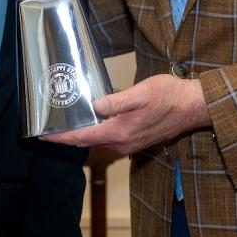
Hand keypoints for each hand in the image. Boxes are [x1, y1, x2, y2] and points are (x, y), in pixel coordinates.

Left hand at [47, 74, 210, 152]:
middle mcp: (122, 142)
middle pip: (87, 141)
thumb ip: (115, 101)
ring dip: (82, 134)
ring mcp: (130, 143)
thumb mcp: (141, 93)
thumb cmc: (170, 96)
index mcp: (119, 131)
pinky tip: (92, 121)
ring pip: (98, 141)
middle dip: (67, 136)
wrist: (194, 107)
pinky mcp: (136, 140)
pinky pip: (109, 139)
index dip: (60, 137)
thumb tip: (94, 105)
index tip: (43, 135)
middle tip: (49, 126)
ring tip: (66, 122)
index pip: (82, 137)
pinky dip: (96, 133)